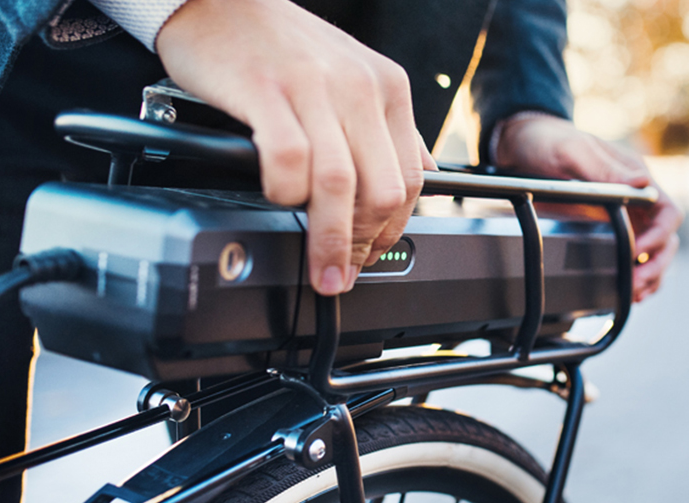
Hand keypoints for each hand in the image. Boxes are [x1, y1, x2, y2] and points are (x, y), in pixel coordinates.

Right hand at [156, 0, 435, 294]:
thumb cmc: (283, 45)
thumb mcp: (354, 76)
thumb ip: (389, 128)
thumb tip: (423, 176)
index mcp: (387, 88)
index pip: (410, 180)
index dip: (393, 231)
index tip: (373, 257)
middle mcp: (358, 87)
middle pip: (380, 189)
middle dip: (365, 244)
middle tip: (344, 271)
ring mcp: (313, 87)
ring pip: (339, 183)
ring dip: (330, 239)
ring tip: (321, 267)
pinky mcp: (266, 89)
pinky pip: (289, 159)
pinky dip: (285, 192)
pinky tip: (278, 199)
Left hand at [494, 116, 681, 301]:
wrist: (523, 146)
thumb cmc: (549, 141)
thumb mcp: (573, 151)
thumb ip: (604, 168)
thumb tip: (642, 182)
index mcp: (636, 177)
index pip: (668, 212)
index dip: (660, 236)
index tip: (638, 252)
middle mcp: (636, 199)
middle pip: (666, 239)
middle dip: (656, 264)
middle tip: (635, 284)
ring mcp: (624, 216)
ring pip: (653, 253)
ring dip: (649, 276)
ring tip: (633, 294)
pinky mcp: (607, 229)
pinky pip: (631, 257)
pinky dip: (634, 275)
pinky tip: (626, 291)